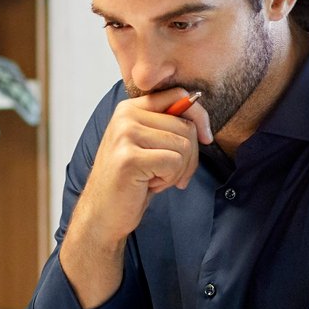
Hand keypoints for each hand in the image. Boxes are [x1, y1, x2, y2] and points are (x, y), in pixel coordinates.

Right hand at [72, 91, 215, 251]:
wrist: (103, 213)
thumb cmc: (131, 181)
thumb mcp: (149, 145)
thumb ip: (169, 126)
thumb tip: (202, 124)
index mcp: (130, 108)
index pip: (178, 95)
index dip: (199, 116)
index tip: (205, 138)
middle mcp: (125, 116)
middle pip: (186, 126)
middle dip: (189, 156)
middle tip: (169, 173)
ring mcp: (125, 135)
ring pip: (183, 145)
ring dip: (178, 170)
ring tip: (155, 178)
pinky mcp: (129, 157)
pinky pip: (174, 162)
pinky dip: (169, 179)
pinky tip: (150, 185)